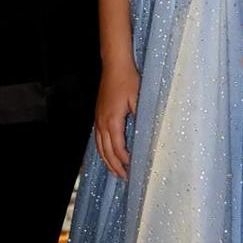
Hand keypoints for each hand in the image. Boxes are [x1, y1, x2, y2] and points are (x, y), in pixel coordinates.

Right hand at [94, 60, 139, 180]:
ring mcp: (98, 119)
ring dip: (107, 161)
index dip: (125, 161)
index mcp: (113, 120)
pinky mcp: (98, 115)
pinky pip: (97, 139)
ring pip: (100, 147)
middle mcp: (102, 122)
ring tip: (116, 171)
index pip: (118, 148)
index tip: (134, 169)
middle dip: (115, 166)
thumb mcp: (138, 98)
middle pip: (106, 151)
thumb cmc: (128, 79)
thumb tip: (145, 136)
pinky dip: (102, 150)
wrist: (114, 65)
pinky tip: (107, 154)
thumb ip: (141, 118)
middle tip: (125, 178)